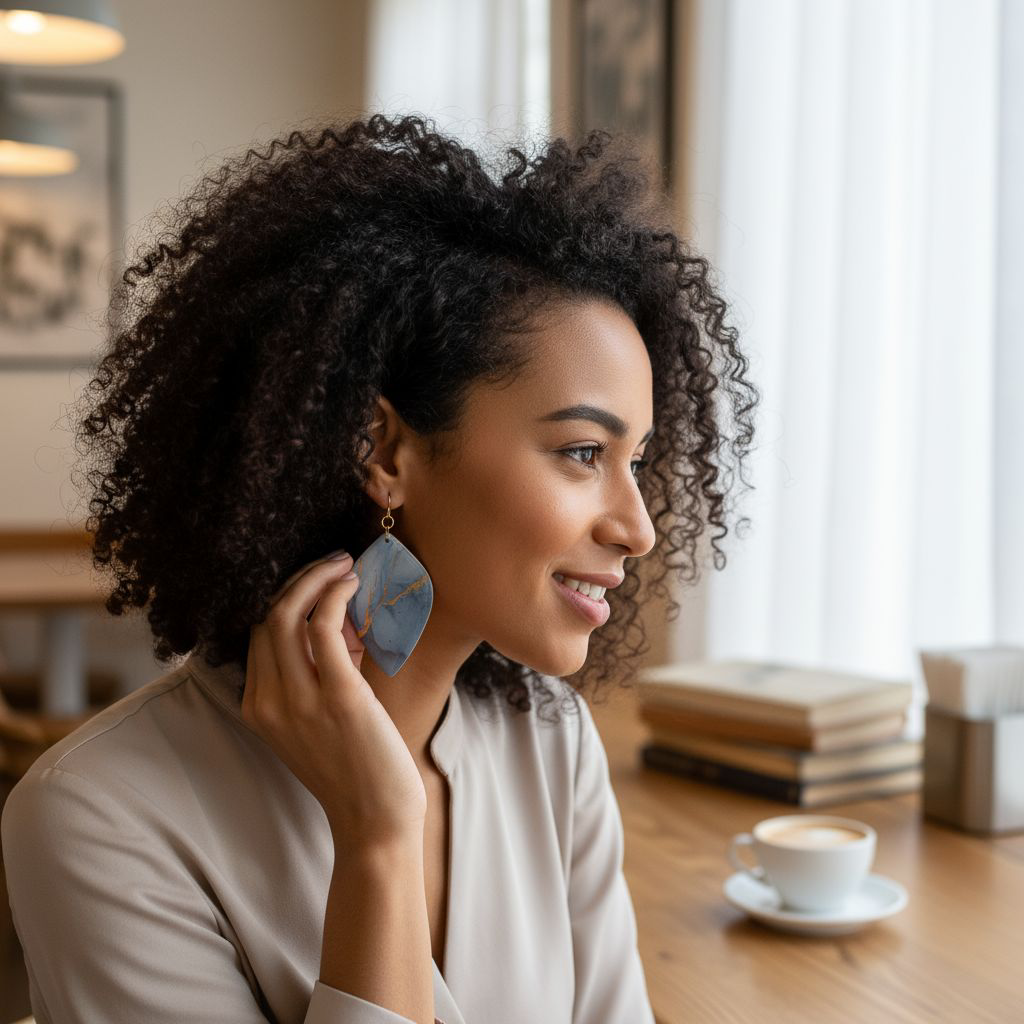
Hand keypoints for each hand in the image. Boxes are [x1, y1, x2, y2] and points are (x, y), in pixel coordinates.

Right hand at [242, 552, 427, 852]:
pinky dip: (334, 595)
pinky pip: (322, 626)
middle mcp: (268, 703)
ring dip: (315, 578)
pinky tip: (352, 584)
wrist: (374, 821)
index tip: (314, 579)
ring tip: (343, 565)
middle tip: (330, 563)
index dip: (284, 598)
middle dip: (296, 580)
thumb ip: (312, 677)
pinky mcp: (337, 696)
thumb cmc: (355, 768)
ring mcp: (298, 700)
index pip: (256, 634)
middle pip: (265, 618)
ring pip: (286, 614)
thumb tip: (333, 623)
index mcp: (257, 708)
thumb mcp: (316, 721)